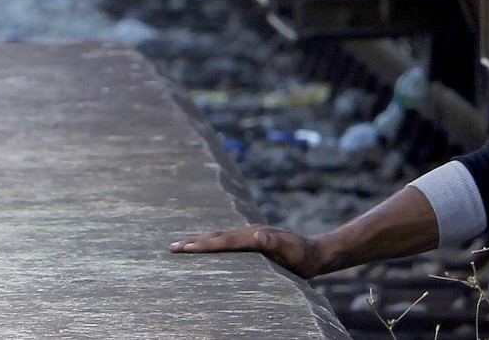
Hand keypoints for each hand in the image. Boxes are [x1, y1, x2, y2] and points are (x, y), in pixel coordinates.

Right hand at [169, 224, 327, 278]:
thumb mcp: (293, 251)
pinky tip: (206, 248)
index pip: (225, 240)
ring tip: (181, 246)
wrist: (316, 253)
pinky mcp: (253, 242)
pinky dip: (213, 243)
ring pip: (221, 237)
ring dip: (200, 241)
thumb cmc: (304, 257)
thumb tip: (258, 234)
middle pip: (218, 236)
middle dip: (194, 241)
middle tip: (171, 247)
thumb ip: (277, 242)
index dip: (204, 244)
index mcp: (255, 235)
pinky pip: (228, 242)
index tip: (185, 247)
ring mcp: (251, 235)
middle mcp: (251, 232)